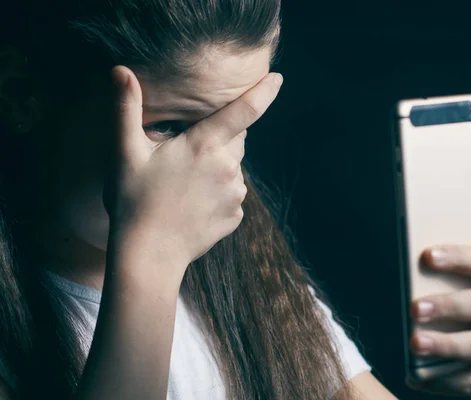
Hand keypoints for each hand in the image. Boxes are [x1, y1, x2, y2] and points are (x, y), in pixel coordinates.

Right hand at [104, 66, 282, 279]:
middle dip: (218, 137)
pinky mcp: (236, 216)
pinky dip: (218, 193)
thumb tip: (121, 71)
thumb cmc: (133, 202)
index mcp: (205, 146)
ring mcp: (235, 194)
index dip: (263, 91)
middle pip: (235, 139)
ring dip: (217, 167)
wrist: (148, 256)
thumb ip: (125, 108)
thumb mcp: (124, 153)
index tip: (277, 78)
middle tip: (185, 154)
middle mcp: (228, 168)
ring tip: (184, 184)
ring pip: (233, 168)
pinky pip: (231, 194)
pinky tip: (193, 204)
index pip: (244, 111)